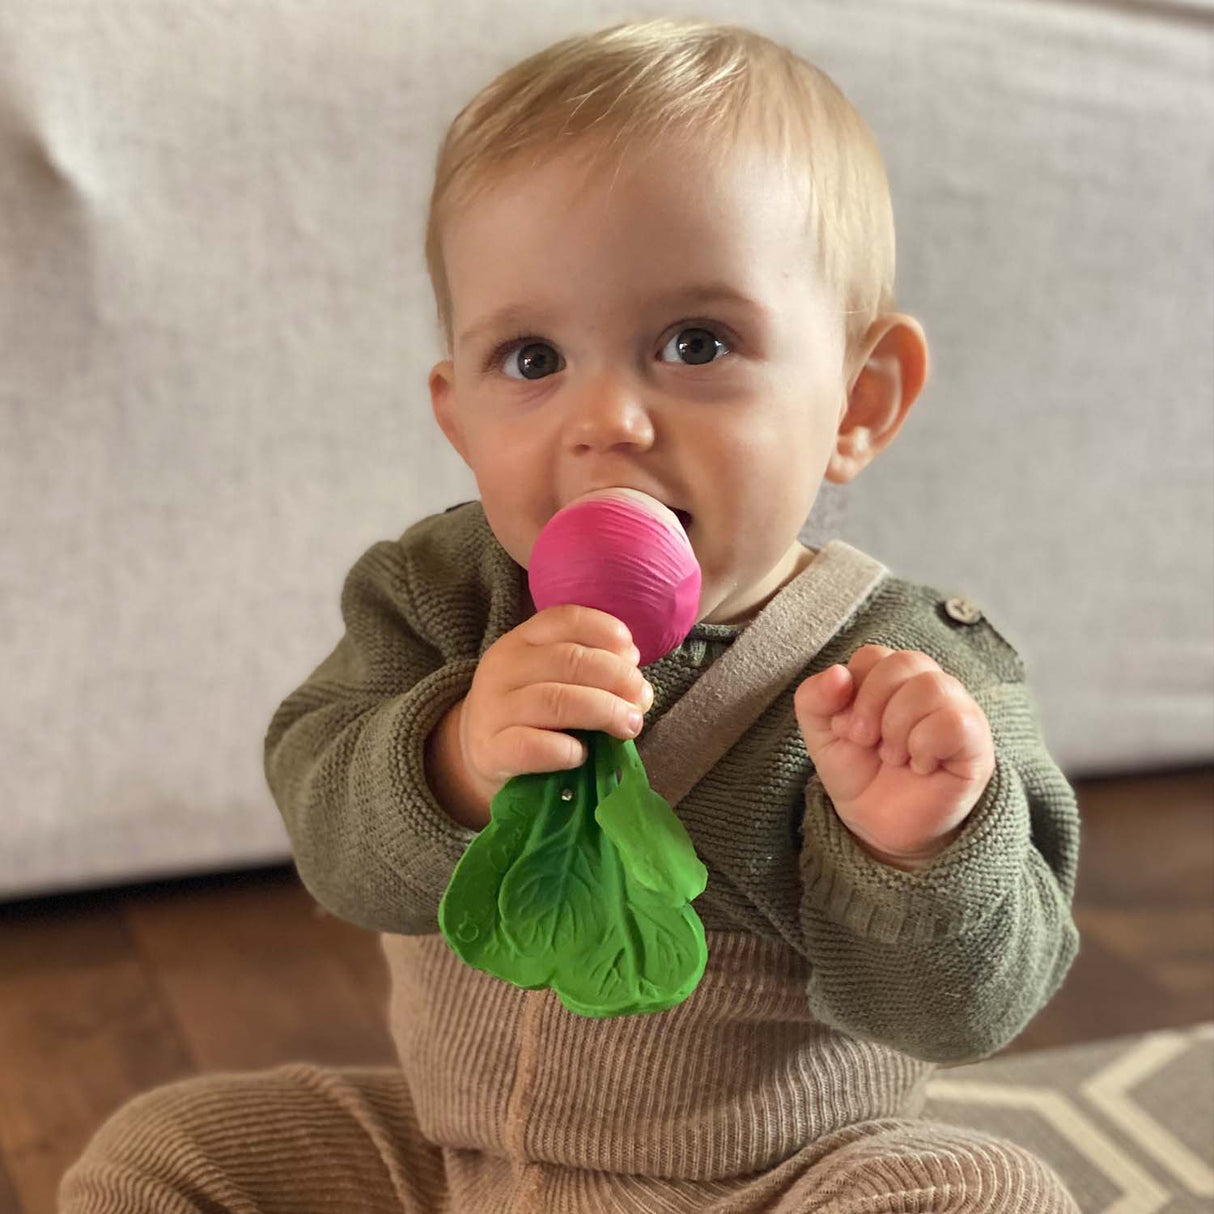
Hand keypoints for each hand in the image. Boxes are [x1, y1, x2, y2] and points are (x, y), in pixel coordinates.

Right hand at [457, 605, 653, 800]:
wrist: (479, 753)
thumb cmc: (531, 713)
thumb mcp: (551, 678)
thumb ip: (591, 673)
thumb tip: (639, 690)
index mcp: (522, 640)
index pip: (567, 619)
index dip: (608, 632)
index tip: (633, 657)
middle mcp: (504, 667)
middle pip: (570, 660)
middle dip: (618, 678)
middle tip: (641, 700)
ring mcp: (494, 709)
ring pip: (557, 700)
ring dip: (605, 711)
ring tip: (629, 725)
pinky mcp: (491, 751)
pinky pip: (534, 747)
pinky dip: (568, 750)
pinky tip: (582, 754)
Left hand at [793, 645, 995, 869]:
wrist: (880, 825)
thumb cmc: (858, 772)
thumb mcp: (822, 734)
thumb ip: (814, 698)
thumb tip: (837, 673)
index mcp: (892, 677)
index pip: (873, 656)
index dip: (851, 692)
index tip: (847, 729)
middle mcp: (929, 685)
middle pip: (903, 663)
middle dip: (871, 707)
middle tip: (866, 742)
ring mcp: (958, 709)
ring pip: (930, 687)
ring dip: (897, 729)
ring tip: (894, 757)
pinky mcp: (976, 742)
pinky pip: (954, 721)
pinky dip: (925, 746)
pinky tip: (921, 765)